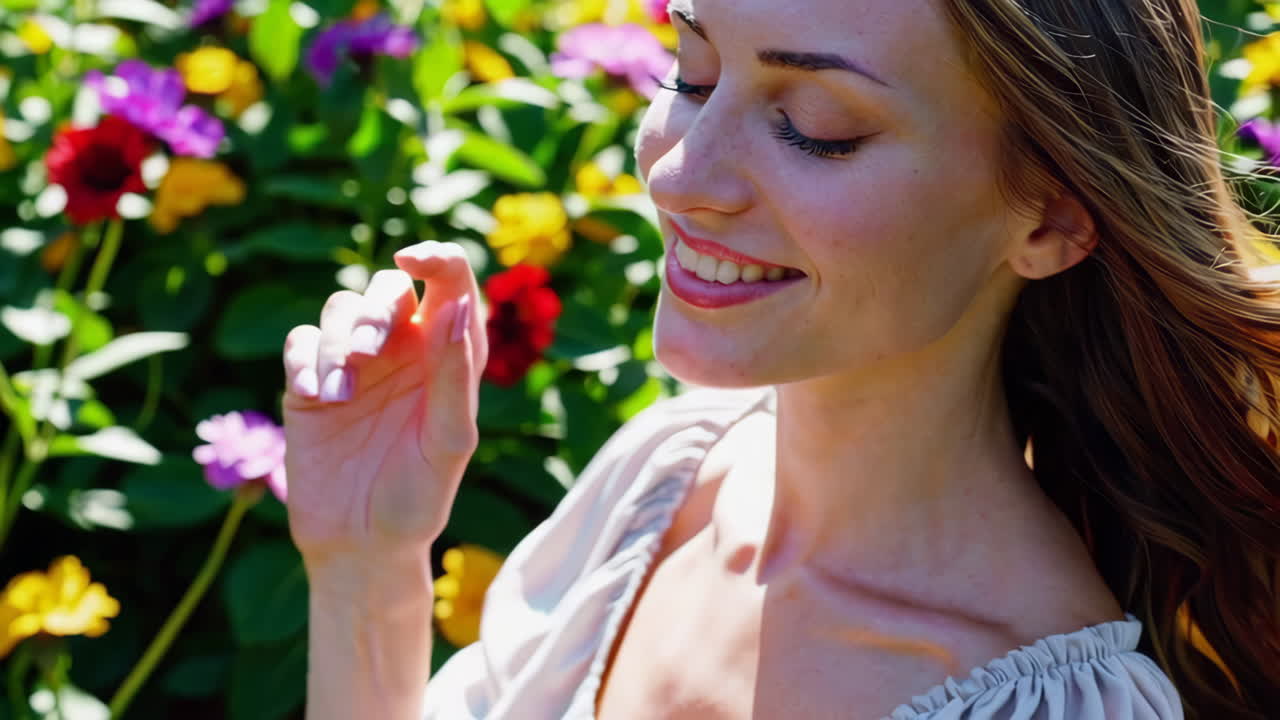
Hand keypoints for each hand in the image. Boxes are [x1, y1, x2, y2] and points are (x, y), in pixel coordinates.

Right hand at [281, 241, 487, 565]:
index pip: (449, 285)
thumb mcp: (449, 442)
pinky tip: (318, 397)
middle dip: (376, 308)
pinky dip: (306, 359)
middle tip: (370, 351)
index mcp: (448, 356)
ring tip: (342, 393)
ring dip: (340, 340)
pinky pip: (302, 342)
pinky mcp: (309, 384)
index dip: (437, 258)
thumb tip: (456, 307)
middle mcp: (403, 351)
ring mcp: (354, 364)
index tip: (415, 259)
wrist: (362, 546)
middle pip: (387, 287)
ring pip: (341, 308)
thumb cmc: (419, 497)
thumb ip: (455, 377)